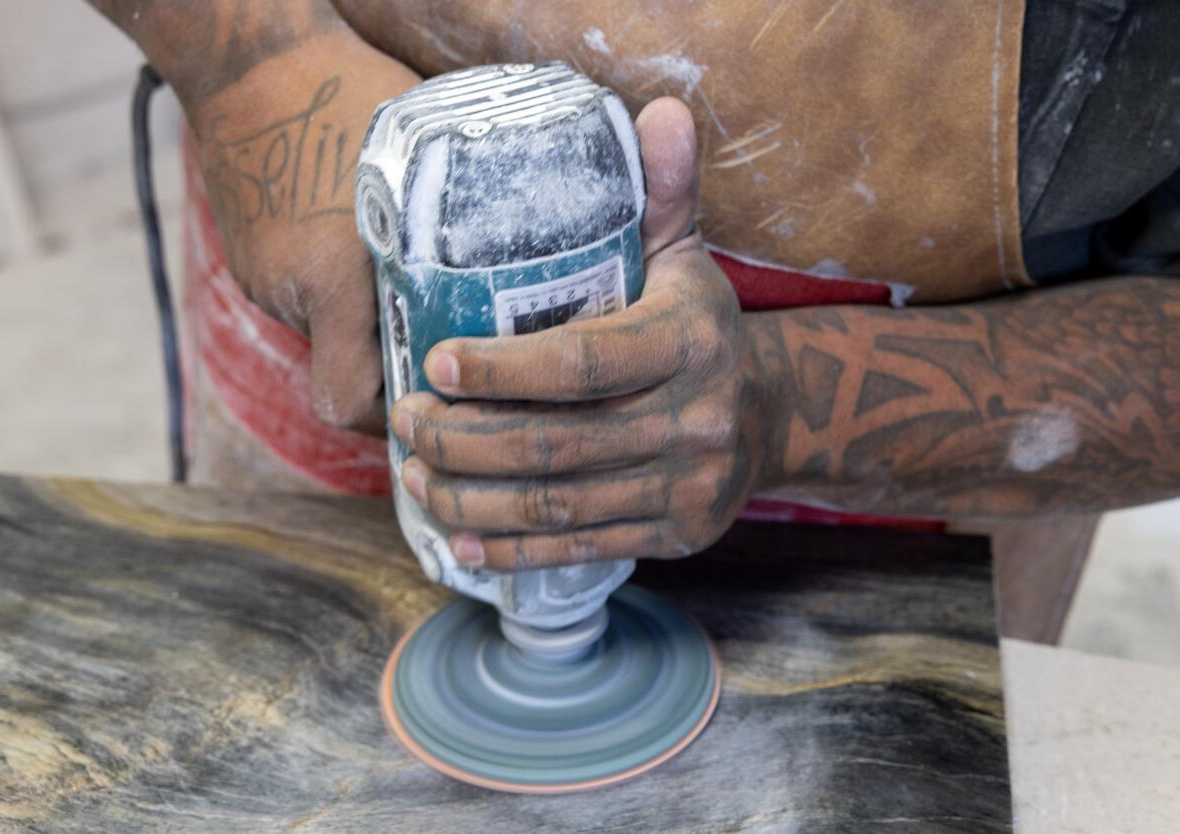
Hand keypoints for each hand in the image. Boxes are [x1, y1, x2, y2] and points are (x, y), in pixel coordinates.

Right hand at [187, 30, 419, 432]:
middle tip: (447, 338)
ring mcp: (262, 277)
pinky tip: (364, 247)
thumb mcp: (421, 163)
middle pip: (345, 370)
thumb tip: (516, 282)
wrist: (246, 56)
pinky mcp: (248, 259)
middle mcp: (291, 291)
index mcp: (335, 277)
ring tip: (409, 273)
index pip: (350, 400)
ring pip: (326, 333)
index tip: (436, 403)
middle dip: (393, 363)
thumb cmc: (351, 96)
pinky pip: (301, 298)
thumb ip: (453, 234)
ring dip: (366, 319)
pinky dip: (334, 289)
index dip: (391, 416)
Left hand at [391, 98, 765, 570]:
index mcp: (690, 341)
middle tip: (407, 423)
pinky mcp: (678, 534)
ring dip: (472, 499)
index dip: (500, 370)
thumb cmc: (699, 329)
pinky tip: (461, 540)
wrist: (773, 413)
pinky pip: (583, 548)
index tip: (432, 363)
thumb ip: (663, 191)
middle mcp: (696, 419)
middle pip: (556, 442)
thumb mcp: (688, 256)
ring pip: (559, 504)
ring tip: (417, 477)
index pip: (582, 361)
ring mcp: (689, 485)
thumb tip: (662, 111)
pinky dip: (513, 549)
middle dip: (463, 440)